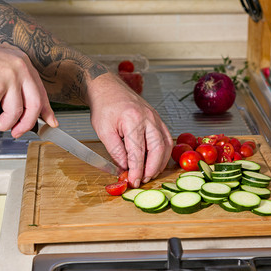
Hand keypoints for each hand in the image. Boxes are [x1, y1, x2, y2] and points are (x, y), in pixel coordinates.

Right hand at [0, 42, 57, 137]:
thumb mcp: (1, 72)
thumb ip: (17, 89)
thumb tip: (29, 112)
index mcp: (23, 64)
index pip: (41, 92)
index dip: (47, 111)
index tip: (51, 122)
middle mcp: (20, 69)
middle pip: (34, 106)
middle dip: (26, 125)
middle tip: (17, 132)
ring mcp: (9, 77)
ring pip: (14, 114)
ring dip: (1, 124)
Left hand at [87, 73, 172, 187]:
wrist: (108, 88)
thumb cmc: (104, 107)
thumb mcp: (103, 131)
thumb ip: (115, 151)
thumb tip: (125, 169)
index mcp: (133, 120)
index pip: (137, 152)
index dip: (136, 170)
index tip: (133, 182)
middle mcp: (148, 118)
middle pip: (157, 149)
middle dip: (151, 169)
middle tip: (143, 180)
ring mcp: (156, 118)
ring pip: (166, 145)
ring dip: (160, 163)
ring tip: (150, 174)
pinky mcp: (158, 119)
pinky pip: (166, 138)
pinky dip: (164, 153)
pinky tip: (157, 161)